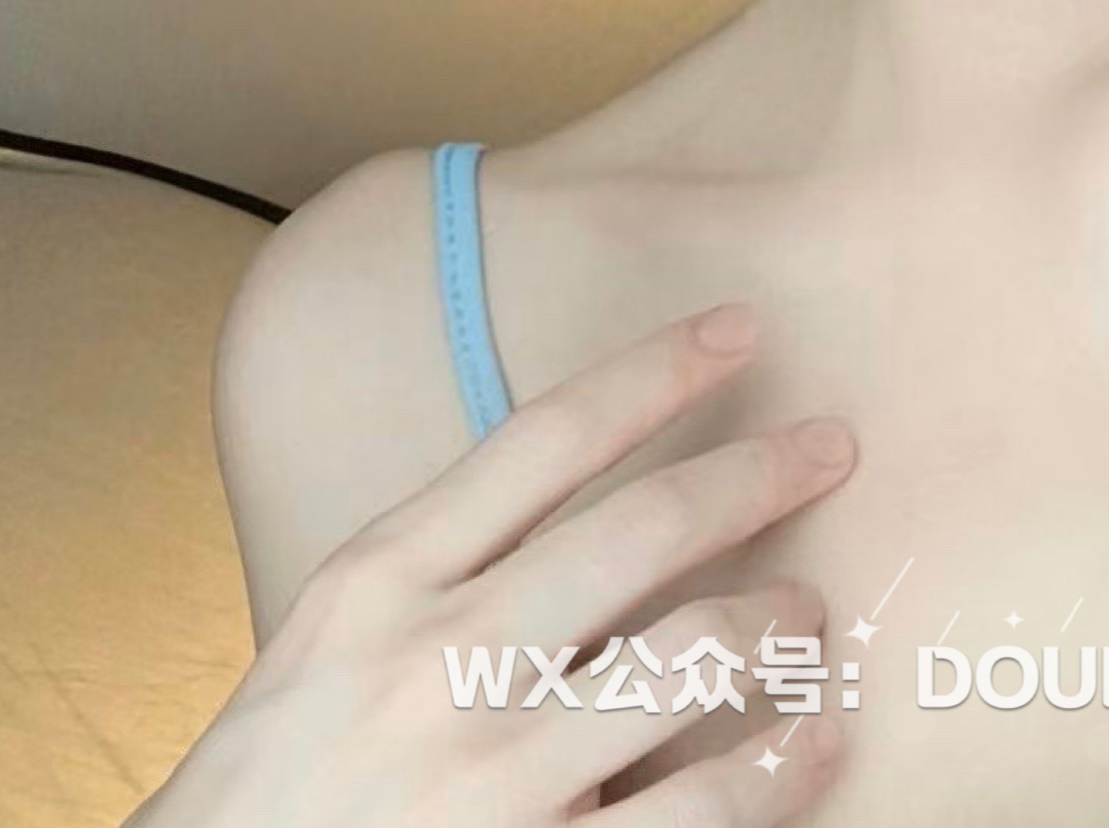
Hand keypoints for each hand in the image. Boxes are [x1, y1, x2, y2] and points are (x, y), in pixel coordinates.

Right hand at [128, 302, 855, 825]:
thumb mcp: (333, 639)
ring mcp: (494, 775)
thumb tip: (595, 505)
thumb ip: (444, 569)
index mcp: (382, 581)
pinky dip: (779, 764)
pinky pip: (699, 807)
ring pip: (688, 657)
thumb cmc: (276, 784)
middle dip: (755, 473)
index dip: (657, 371)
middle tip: (832, 445)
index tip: (738, 329)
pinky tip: (821, 735)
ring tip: (810, 608)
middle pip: (642, 528)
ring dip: (774, 619)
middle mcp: (441, 662)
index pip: (546, 438)